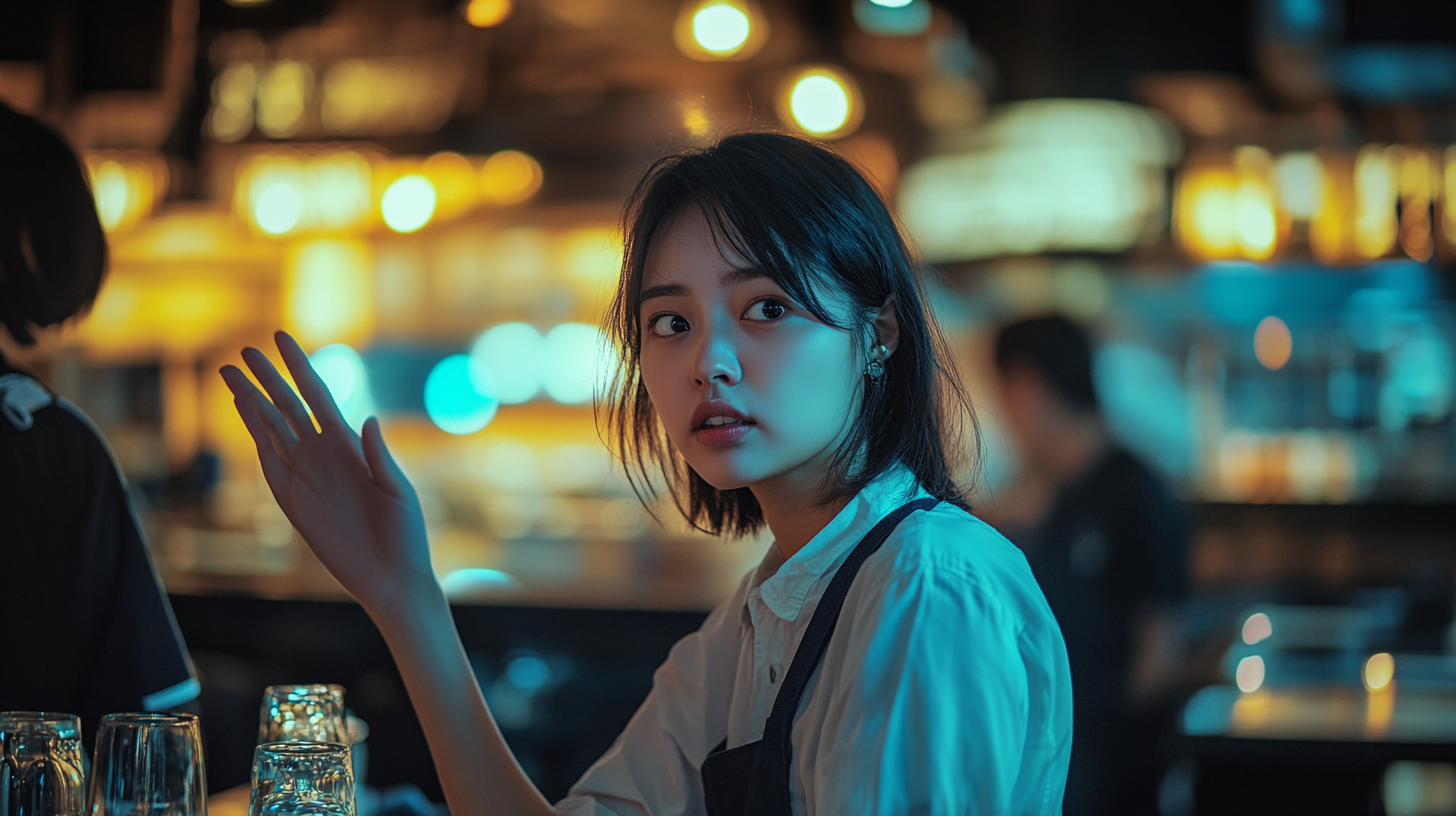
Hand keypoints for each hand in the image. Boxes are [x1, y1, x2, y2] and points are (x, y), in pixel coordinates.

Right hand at [220, 331, 436, 616]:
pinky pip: (269, 465)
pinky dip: (255, 439)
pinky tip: (244, 417)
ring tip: (230, 375)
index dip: (298, 365)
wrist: (391, 578)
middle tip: (244, 350)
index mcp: (350, 445)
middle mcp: (324, 455)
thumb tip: (368, 419)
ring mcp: (305, 477)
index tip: (281, 338)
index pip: (317, 395)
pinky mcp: (292, 503)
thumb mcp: (398, 492)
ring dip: (251, 403)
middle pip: (287, 406)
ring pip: (271, 430)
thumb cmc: (405, 535)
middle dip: (266, 378)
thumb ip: (380, 457)